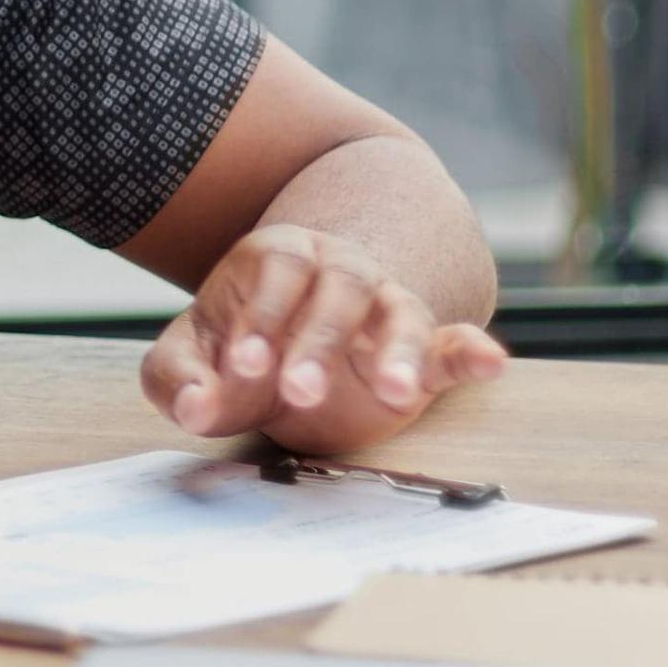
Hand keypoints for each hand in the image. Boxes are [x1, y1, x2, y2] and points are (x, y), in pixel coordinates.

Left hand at [142, 224, 507, 457]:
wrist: (285, 362)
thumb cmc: (231, 354)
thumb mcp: (189, 362)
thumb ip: (178, 381)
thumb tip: (192, 408)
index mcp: (277, 258)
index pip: (277, 271)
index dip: (261, 314)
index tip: (243, 365)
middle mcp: (338, 271)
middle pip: (340, 288)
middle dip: (319, 339)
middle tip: (299, 390)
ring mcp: (384, 308)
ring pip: (400, 312)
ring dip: (399, 351)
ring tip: (396, 393)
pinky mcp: (420, 353)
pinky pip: (452, 343)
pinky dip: (472, 352)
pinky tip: (489, 365)